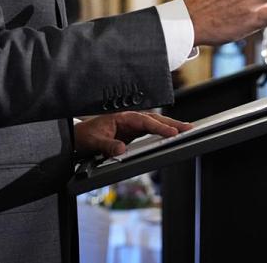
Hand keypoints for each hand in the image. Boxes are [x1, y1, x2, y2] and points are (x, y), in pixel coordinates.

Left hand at [74, 111, 191, 157]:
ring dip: (170, 126)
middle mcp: (129, 120)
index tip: (171, 132)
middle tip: (188, 128)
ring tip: (185, 130)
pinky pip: (150, 132)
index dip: (159, 126)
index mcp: (122, 117)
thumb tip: (122, 149)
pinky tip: (171, 136)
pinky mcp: (133, 134)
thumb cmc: (85, 135)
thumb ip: (108, 145)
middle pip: (155, 119)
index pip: (145, 121)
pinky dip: (162, 132)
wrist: (78, 137)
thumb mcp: (94, 141)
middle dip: (172, 123)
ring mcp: (132, 126)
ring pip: (155, 124)